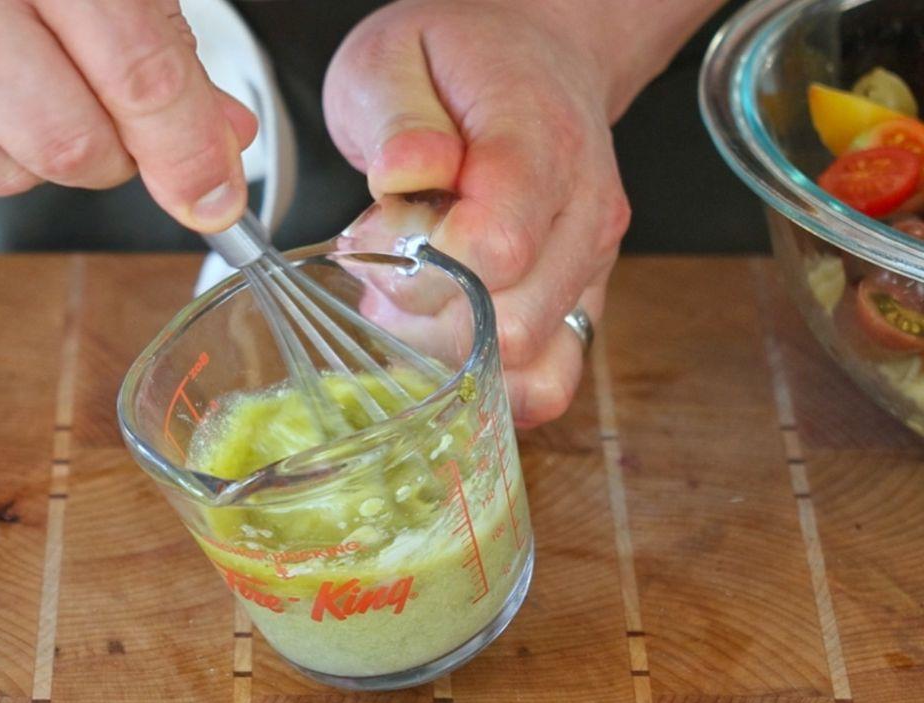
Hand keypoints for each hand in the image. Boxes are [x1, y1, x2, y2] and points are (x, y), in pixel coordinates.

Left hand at [325, 0, 639, 426]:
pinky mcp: (583, 300)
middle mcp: (584, 210)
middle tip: (383, 267)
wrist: (533, 56)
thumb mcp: (393, 57)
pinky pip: (550, 381)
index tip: (376, 232)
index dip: (421, 264)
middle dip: (424, 313)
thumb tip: (407, 173)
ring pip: (527, 361)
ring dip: (448, 347)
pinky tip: (446, 333)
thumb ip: (396, 117)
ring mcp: (592, 263)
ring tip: (412, 291)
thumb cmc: (456, 61)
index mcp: (540, 140)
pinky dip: (490, 380)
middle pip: (512, 323)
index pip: (498, 246)